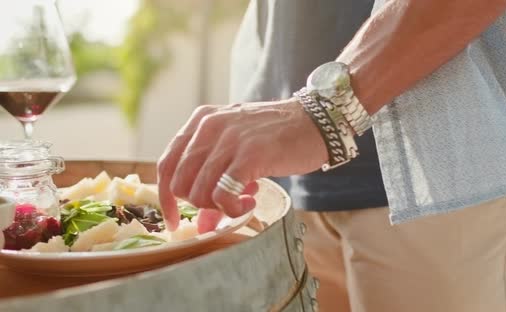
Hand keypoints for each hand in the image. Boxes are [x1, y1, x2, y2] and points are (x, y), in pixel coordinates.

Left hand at [157, 98, 327, 231]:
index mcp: (201, 121)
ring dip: (218, 208)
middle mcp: (209, 126)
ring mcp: (229, 139)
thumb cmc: (277, 137)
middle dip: (198, 205)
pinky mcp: (249, 155)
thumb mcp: (239, 150)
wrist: (315, 122)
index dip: (166, 198)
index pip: (166, 164)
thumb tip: (202, 225)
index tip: (173, 220)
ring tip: (244, 201)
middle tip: (222, 207)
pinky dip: (232, 209)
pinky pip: (223, 195)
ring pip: (199, 192)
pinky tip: (249, 204)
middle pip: (180, 183)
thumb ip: (215, 181)